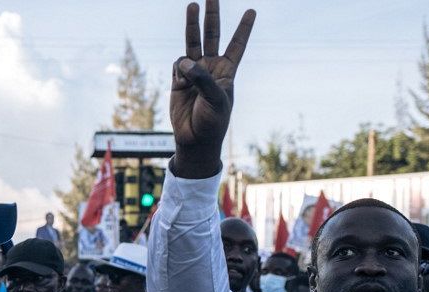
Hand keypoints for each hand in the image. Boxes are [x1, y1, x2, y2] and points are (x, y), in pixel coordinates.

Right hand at [169, 0, 255, 178]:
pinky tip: (181, 83)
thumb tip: (183, 60)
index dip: (243, 28)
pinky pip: (177, 65)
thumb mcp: (215, 99)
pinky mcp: (178, 80)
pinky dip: (178, 70)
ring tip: (192, 5)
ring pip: (192, 43)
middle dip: (212, 16)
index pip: (237, 45)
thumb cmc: (212, 122)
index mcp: (227, 71)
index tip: (251, 11)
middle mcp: (211, 68)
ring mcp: (193, 73)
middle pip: (213, 35)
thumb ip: (202, 77)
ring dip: (192, 25)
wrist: (194, 140)